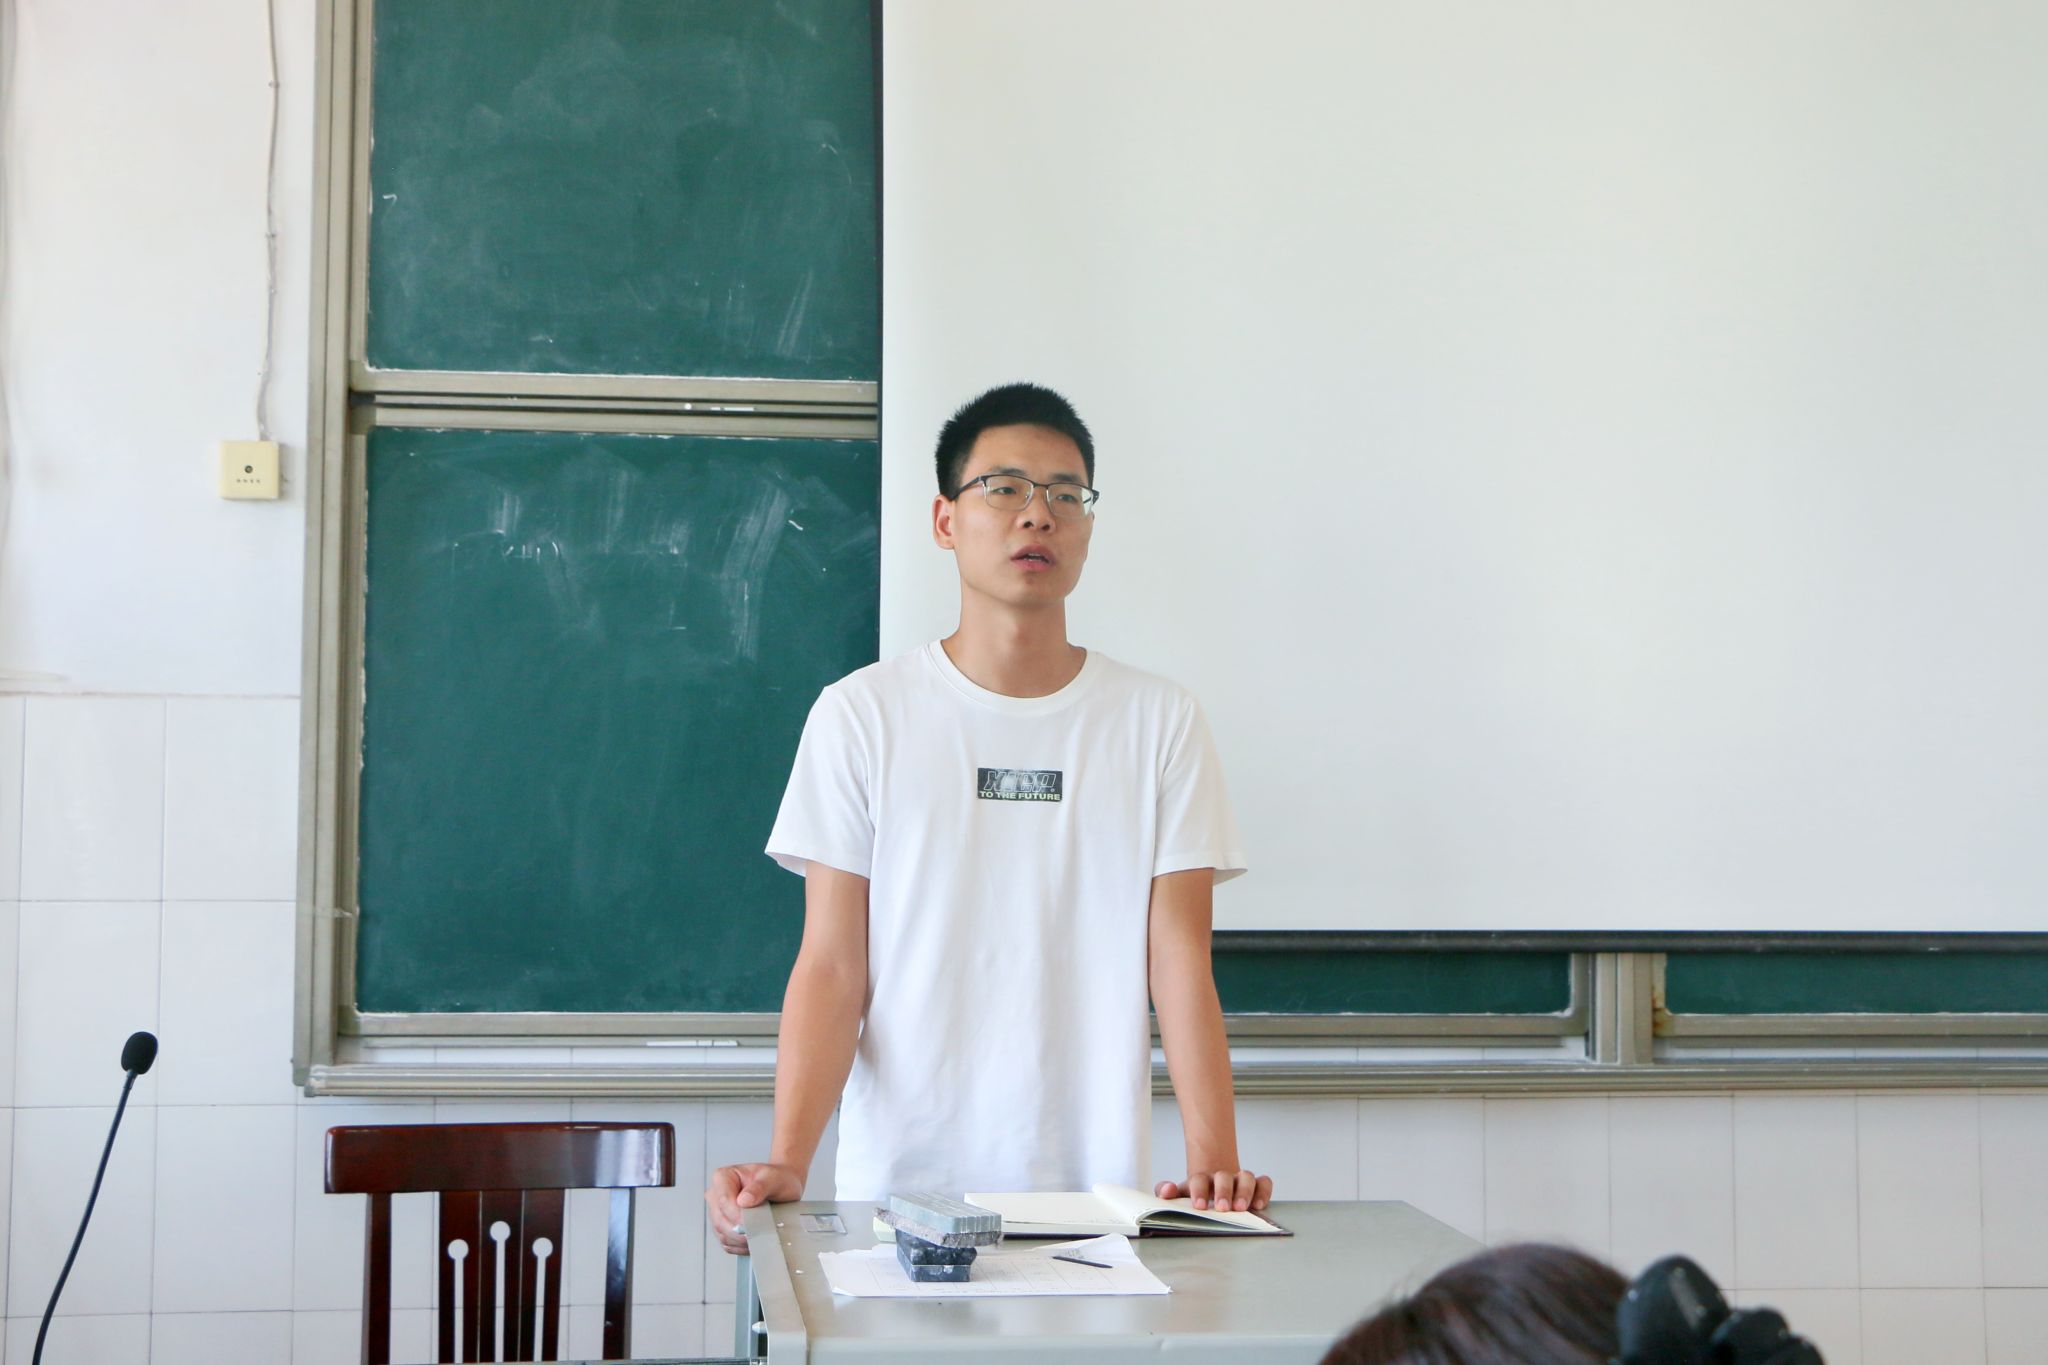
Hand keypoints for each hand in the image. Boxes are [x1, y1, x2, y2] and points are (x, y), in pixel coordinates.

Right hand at [705, 1162, 804, 1254]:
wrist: (784, 1187)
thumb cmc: (778, 1179)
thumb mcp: (773, 1179)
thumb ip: (759, 1187)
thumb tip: (743, 1200)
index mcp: (723, 1177)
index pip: (724, 1201)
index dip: (737, 1215)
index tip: (754, 1222)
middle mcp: (716, 1194)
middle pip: (720, 1220)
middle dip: (740, 1231)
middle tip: (760, 1233)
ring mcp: (717, 1212)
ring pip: (722, 1233)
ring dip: (740, 1240)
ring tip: (760, 1235)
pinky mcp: (723, 1227)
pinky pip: (726, 1242)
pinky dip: (740, 1246)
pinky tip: (754, 1240)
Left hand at [1155, 1169, 1272, 1212]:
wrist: (1214, 1188)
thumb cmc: (1197, 1195)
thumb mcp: (1180, 1195)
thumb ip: (1167, 1192)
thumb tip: (1165, 1191)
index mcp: (1202, 1179)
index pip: (1199, 1180)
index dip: (1198, 1190)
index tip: (1199, 1205)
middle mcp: (1222, 1177)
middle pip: (1224, 1176)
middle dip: (1224, 1191)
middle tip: (1223, 1208)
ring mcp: (1240, 1180)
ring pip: (1247, 1176)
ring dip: (1245, 1191)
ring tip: (1242, 1208)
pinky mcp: (1256, 1187)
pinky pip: (1264, 1183)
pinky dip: (1263, 1191)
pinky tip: (1259, 1204)